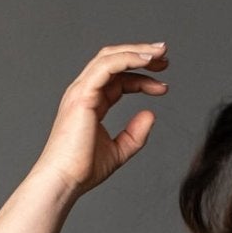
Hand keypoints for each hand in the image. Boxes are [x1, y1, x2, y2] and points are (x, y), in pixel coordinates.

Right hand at [33, 41, 169, 198]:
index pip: (118, 79)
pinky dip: (127, 59)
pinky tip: (146, 60)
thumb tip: (150, 114)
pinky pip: (107, 66)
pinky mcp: (83, 94)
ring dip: (137, 51)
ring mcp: (81, 90)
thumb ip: (135, 134)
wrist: (65, 180)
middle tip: (166, 55)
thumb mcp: (119, 151)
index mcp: (91, 101)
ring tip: (160, 53)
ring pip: (110, 57)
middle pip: (113, 60)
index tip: (163, 86)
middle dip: (140, 54)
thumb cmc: (83, 169)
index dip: (141, 77)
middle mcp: (84, 91)